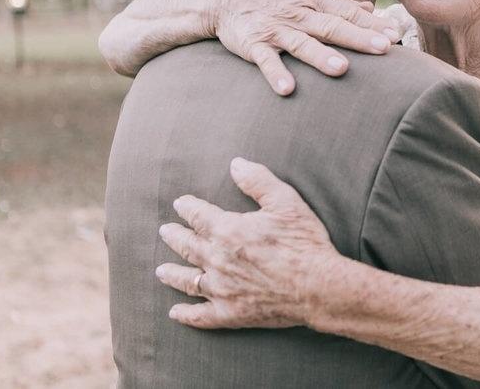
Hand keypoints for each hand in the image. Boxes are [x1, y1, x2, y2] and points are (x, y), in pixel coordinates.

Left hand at [156, 158, 341, 328]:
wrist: (318, 286)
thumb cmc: (304, 242)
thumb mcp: (285, 202)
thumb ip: (258, 181)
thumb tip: (235, 164)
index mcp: (228, 231)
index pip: (199, 215)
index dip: (188, 207)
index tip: (180, 204)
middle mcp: (217, 260)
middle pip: (188, 246)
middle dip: (175, 236)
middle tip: (165, 231)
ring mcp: (221, 289)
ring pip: (187, 281)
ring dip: (172, 274)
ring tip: (161, 270)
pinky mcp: (231, 313)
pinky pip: (200, 315)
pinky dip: (186, 314)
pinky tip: (176, 312)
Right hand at [206, 0, 400, 94]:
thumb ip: (338, 5)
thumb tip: (370, 8)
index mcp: (314, 3)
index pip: (348, 13)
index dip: (372, 24)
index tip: (395, 34)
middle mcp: (299, 14)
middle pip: (332, 27)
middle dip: (359, 38)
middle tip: (384, 48)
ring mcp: (276, 30)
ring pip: (302, 43)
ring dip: (321, 57)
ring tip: (342, 69)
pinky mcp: (253, 44)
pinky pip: (266, 61)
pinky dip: (275, 74)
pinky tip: (287, 89)